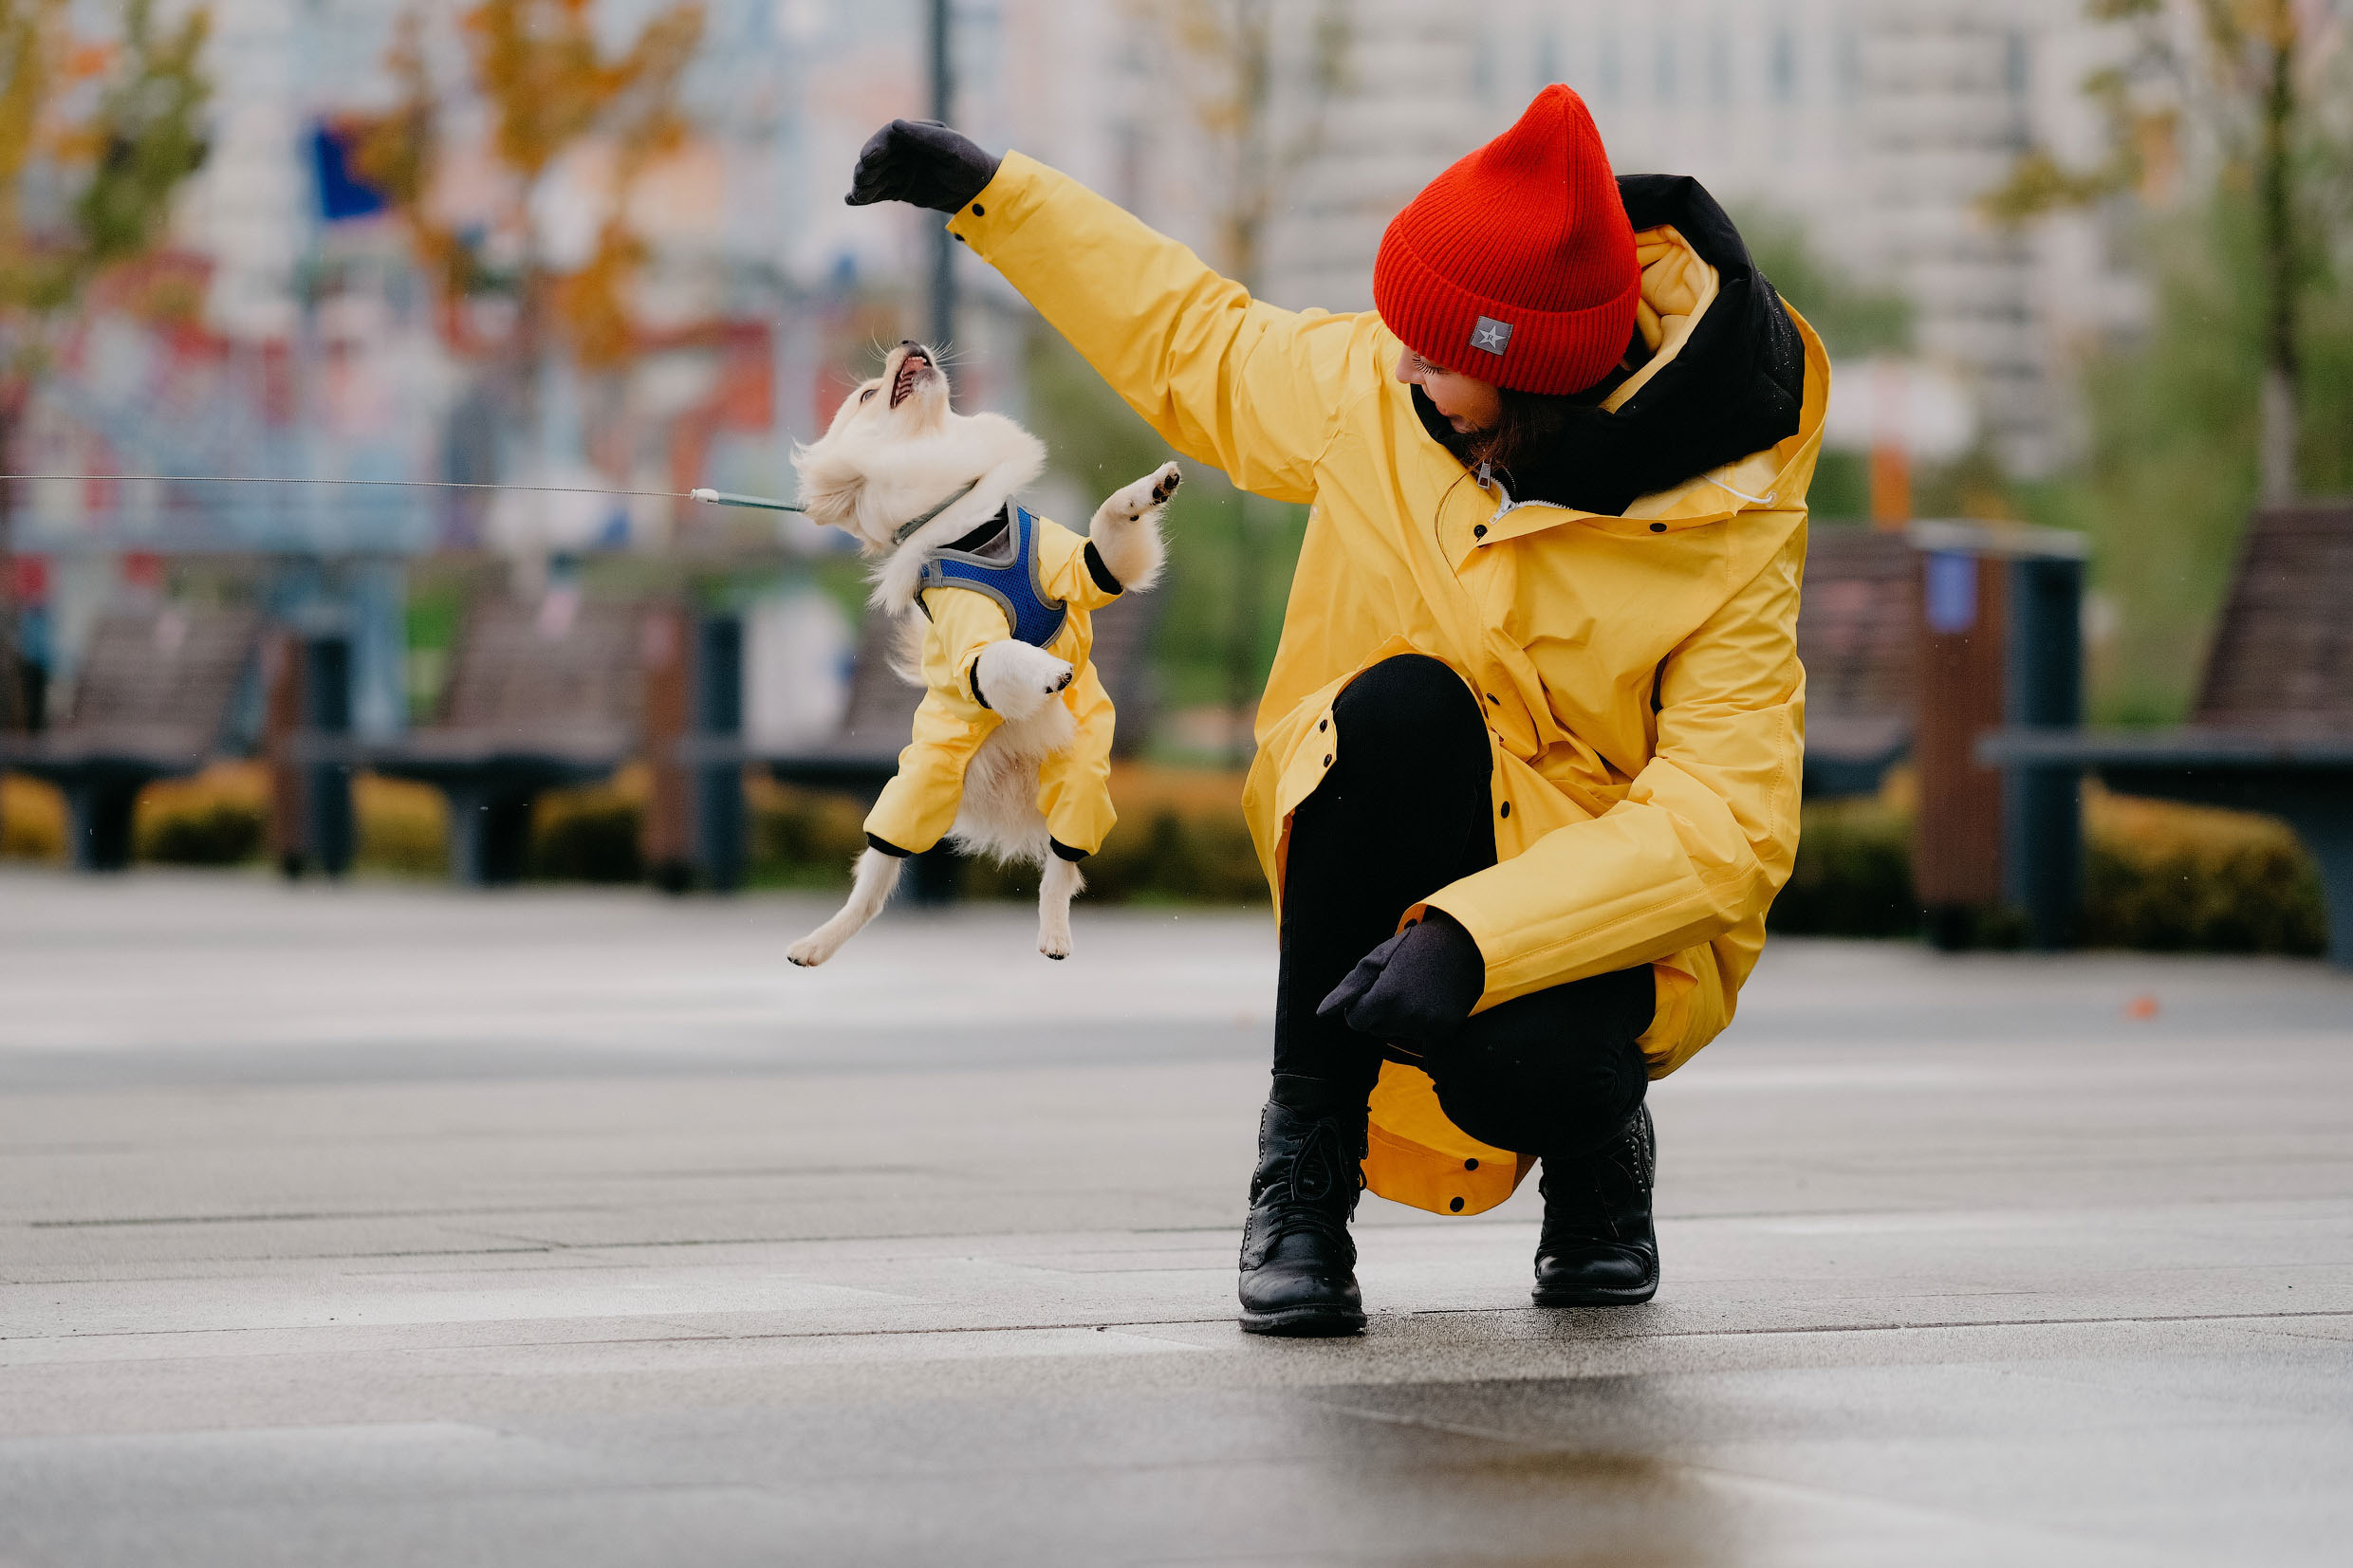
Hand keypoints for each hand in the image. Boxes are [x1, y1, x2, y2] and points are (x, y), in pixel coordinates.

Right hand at [845, 119, 1000, 212]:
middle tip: (861, 179)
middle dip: (866, 167)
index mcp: (915, 135)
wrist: (980, 191)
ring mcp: (900, 170)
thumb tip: (894, 125)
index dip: (876, 146)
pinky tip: (850, 200)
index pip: (888, 137)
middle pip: (877, 157)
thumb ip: (924, 138)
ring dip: (864, 183)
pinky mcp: (900, 190)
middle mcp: (904, 151)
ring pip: (876, 176)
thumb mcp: (951, 148)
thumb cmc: (970, 164)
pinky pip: (880, 192)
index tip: (868, 158)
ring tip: (857, 194)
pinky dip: (866, 196)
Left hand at [1317, 910, 1485, 1049]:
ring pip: (1397, 1032)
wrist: (1463, 944)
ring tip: (1415, 988)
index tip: (1374, 987)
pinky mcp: (1445, 1029)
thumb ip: (1348, 988)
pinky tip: (1429, 998)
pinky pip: (1419, 1034)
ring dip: (1399, 1016)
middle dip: (1380, 1010)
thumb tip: (1322, 1013)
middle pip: (1375, 1028)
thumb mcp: (1376, 960)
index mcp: (1385, 998)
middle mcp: (1406, 1016)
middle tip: (1398, 983)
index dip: (1360, 1004)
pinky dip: (1420, 1020)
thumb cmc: (1413, 947)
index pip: (1355, 1021)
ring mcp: (1427, 1025)